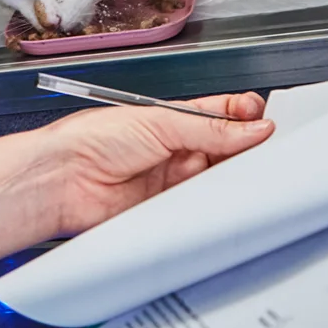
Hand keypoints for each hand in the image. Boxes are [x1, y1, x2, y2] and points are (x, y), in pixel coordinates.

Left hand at [27, 92, 270, 237]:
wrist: (61, 180)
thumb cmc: (92, 139)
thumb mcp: (159, 122)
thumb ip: (210, 127)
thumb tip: (253, 126)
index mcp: (172, 119)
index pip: (221, 116)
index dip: (244, 118)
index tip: (264, 122)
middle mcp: (175, 150)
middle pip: (226, 149)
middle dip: (246, 149)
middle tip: (266, 150)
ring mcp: (172, 182)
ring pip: (217, 180)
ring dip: (232, 178)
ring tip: (248, 174)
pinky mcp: (166, 211)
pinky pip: (199, 208)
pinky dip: (214, 205)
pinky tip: (225, 200)